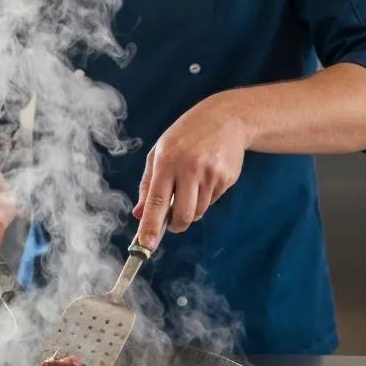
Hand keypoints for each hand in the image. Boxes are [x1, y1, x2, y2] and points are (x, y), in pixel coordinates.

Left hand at [132, 96, 247, 248]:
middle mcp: (189, 168)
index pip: (156, 201)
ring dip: (192, 208)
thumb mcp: (159, 152)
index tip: (145, 246)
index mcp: (166, 161)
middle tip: (172, 220)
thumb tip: (138, 215)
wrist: (225, 119)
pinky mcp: (227, 178)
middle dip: (176, 225)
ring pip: (198, 211)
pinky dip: (206, 196)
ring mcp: (210, 174)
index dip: (150, 226)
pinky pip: (213, 201)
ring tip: (192, 182)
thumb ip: (147, 185)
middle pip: (183, 216)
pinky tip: (207, 175)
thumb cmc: (185, 136)